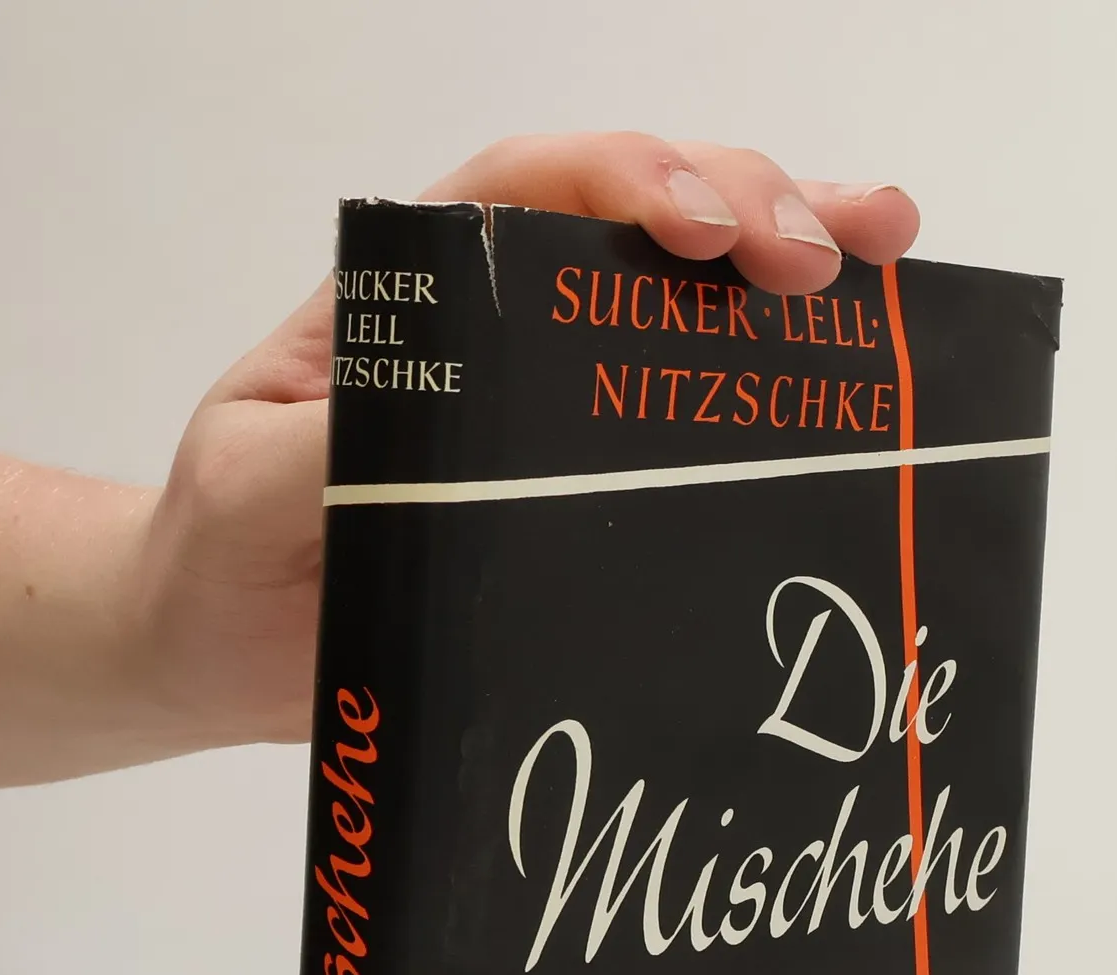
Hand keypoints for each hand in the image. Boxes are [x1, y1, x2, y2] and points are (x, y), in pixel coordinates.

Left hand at [131, 135, 920, 749]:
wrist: (228, 647)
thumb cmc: (228, 550)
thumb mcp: (261, 481)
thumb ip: (340, 439)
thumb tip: (454, 409)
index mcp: (422, 297)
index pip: (533, 196)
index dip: (631, 185)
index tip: (701, 234)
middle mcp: (505, 327)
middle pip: (640, 220)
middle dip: (747, 205)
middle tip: (831, 255)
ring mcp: (559, 403)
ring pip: (688, 299)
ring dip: (795, 256)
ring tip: (889, 255)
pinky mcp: (594, 481)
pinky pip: (695, 411)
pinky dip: (782, 381)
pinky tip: (858, 364)